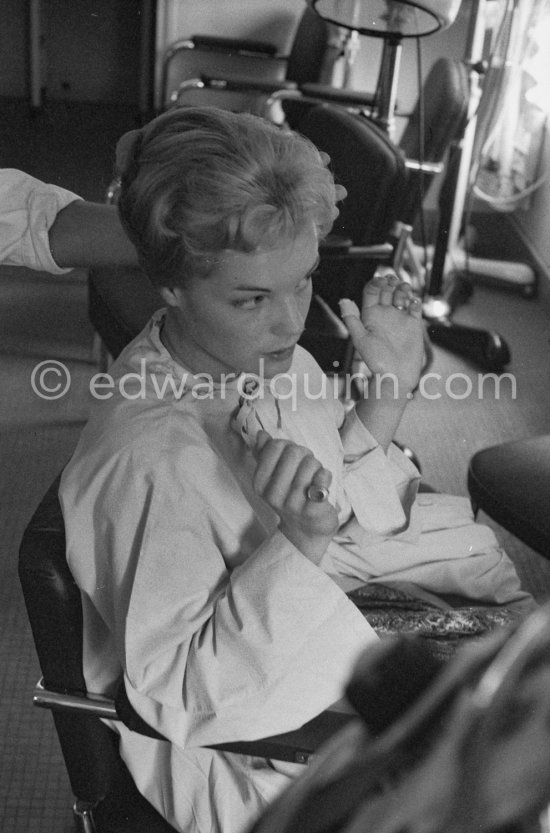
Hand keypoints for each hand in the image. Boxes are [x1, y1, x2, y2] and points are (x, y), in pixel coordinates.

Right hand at [253, 431, 337, 563]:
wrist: (306, 530)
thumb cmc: (291, 496)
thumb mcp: (274, 477)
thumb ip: (266, 454)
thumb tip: (261, 435)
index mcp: (260, 483)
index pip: (275, 446)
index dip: (288, 446)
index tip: (292, 459)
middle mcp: (273, 495)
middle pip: (294, 452)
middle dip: (305, 455)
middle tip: (307, 468)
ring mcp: (292, 504)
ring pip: (311, 463)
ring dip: (317, 467)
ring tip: (314, 479)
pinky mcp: (313, 510)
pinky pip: (322, 478)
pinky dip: (326, 476)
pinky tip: (322, 486)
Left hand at [340, 271, 424, 396]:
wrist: (396, 377)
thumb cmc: (376, 361)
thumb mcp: (361, 340)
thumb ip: (352, 320)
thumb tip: (343, 300)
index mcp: (370, 316)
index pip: (371, 291)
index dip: (376, 283)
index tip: (381, 282)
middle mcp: (385, 315)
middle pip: (387, 290)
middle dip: (391, 282)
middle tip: (393, 281)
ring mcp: (399, 318)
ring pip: (402, 295)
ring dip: (403, 289)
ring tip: (404, 292)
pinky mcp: (413, 324)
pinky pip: (415, 307)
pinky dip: (415, 302)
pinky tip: (413, 304)